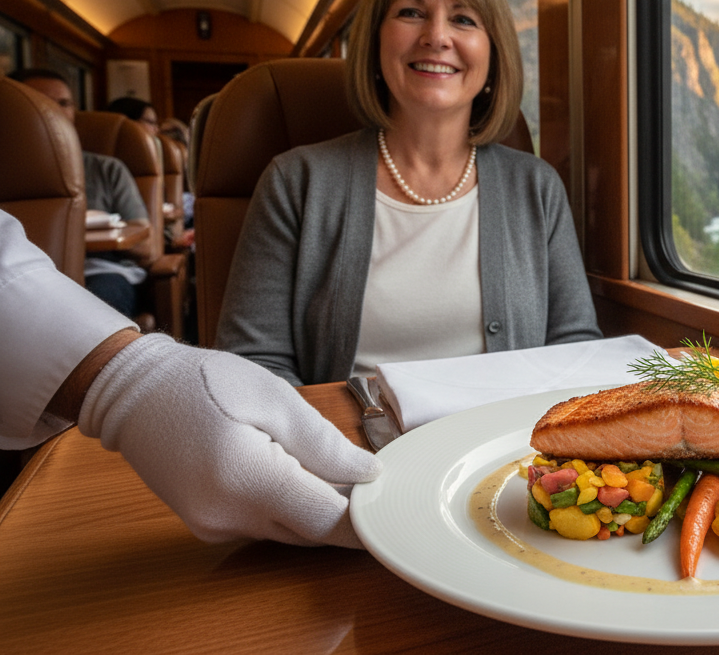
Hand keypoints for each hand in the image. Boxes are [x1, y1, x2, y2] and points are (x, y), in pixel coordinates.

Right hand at [79, 334, 381, 546]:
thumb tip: (368, 474)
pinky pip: (265, 525)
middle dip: (345, 509)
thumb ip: (323, 443)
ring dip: (315, 506)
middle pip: (310, 532)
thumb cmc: (203, 382)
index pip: (326, 521)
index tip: (389, 496)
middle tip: (368, 473)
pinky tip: (290, 469)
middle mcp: (227, 516)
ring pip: (290, 531)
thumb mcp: (274, 398)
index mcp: (246, 481)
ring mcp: (214, 526)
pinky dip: (287, 505)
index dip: (364, 514)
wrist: (133, 393)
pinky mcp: (208, 525)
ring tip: (328, 463)